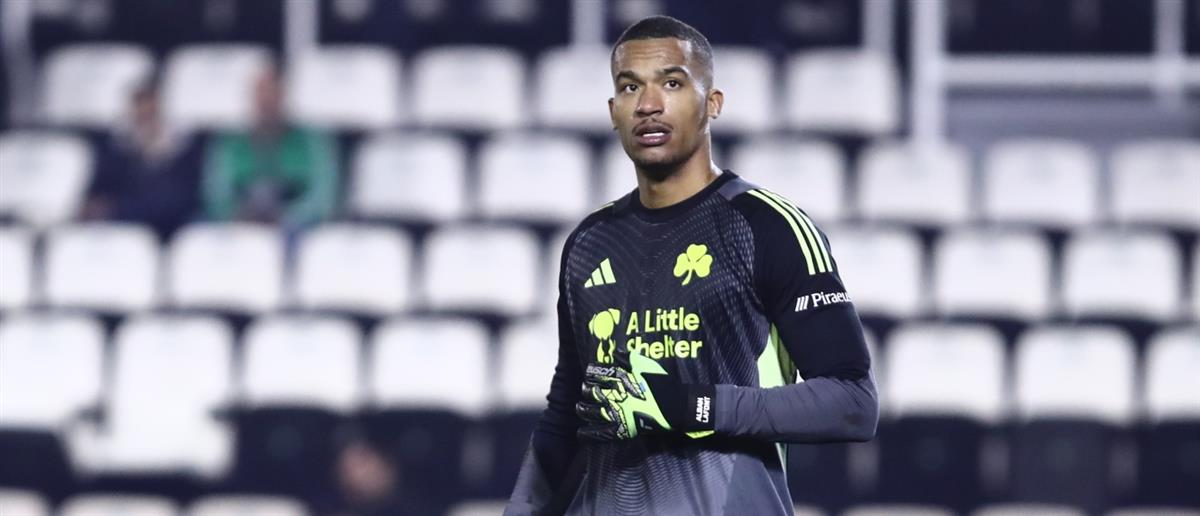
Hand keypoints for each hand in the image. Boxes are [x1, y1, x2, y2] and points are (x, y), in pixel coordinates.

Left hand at [575, 352, 715, 440]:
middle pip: (592, 392)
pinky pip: (601, 432)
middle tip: (586, 390)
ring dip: (583, 409)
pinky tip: (581, 433)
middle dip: (587, 390)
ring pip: (592, 411)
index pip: (598, 374)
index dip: (592, 374)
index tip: (589, 375)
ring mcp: (616, 413)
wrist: (674, 406)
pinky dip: (589, 433)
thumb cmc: (662, 384)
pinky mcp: (621, 429)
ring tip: (580, 408)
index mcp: (619, 379)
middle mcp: (614, 395)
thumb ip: (628, 358)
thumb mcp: (646, 364)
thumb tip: (614, 353)